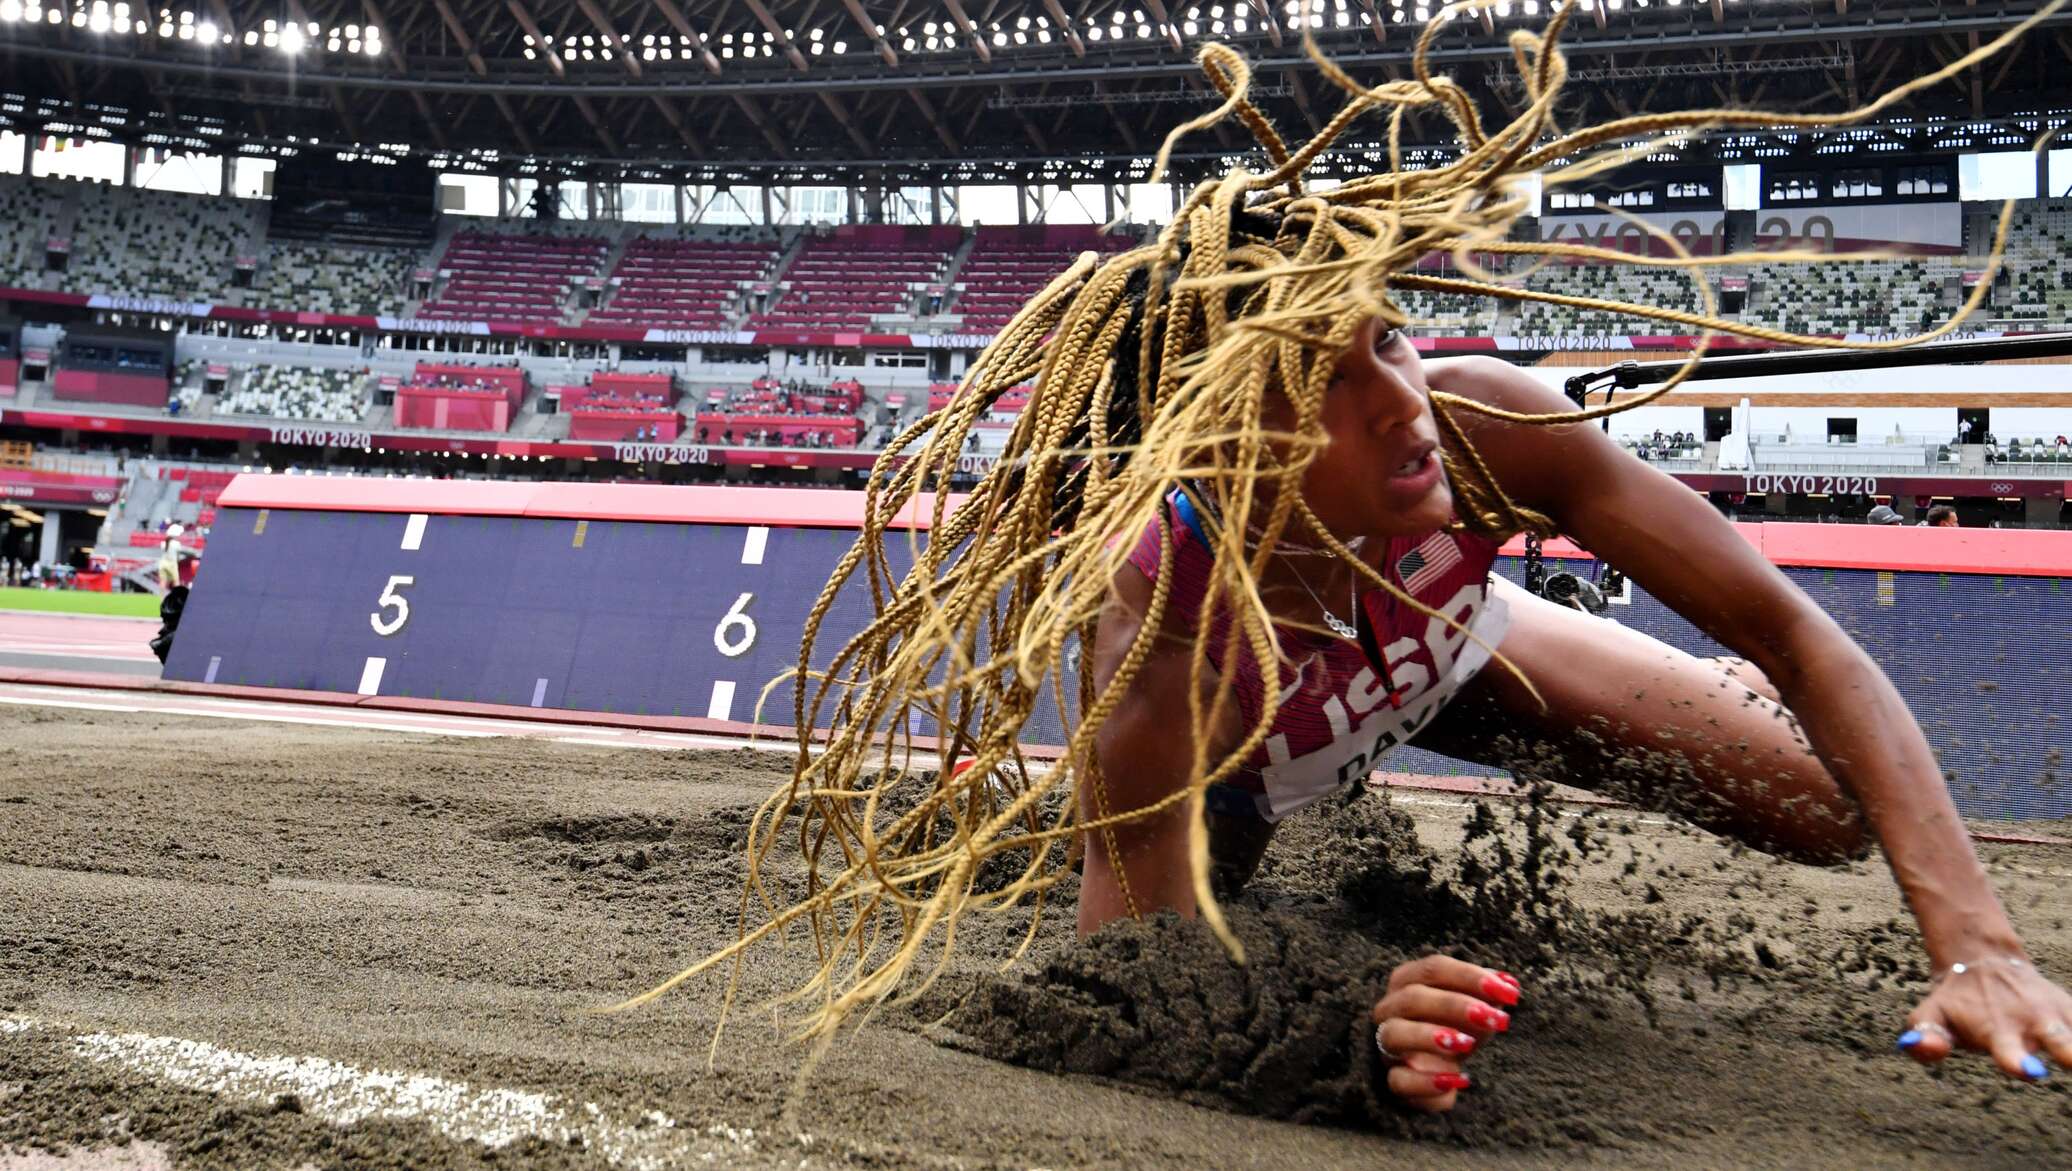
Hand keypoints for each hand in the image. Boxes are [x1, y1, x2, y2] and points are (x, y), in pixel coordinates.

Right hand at [1370, 954, 1519, 1112]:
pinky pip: (1400, 1080)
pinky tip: (1458, 1081)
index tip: (1509, 992)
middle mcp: (1390, 1009)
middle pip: (1413, 998)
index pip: (1434, 969)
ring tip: (1467, 1044)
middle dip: (1454, 1005)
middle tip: (1491, 1018)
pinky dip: (1426, 1082)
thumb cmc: (1452, 1025)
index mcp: (1408, 981)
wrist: (1433, 1065)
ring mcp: (1387, 1045)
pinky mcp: (1393, 1078)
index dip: (1470, 977)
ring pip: (1395, 1034)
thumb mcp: (1474, 1007)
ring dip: (1430, 1037)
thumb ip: (1489, 994)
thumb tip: (1509, 984)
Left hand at [1897, 955, 2071, 1081]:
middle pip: (2063, 1042)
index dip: (2018, 1063)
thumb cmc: (1957, 1003)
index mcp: (2000, 1031)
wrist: (1983, 962)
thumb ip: (1925, 1038)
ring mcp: (2060, 1016)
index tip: (2030, 1071)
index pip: (2009, 1052)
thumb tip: (1917, 1047)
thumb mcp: (1930, 1017)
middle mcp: (2035, 1023)